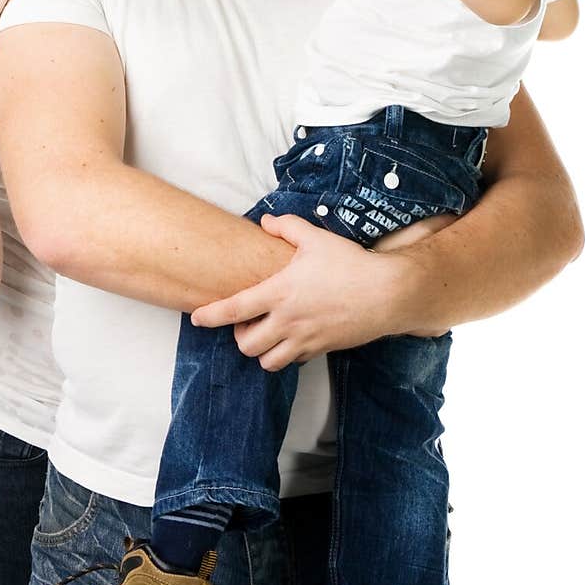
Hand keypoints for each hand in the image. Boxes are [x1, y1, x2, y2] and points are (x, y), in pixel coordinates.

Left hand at [190, 213, 417, 371]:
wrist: (387, 293)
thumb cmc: (350, 264)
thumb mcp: (316, 238)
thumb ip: (286, 227)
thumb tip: (265, 222)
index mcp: (279, 293)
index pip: (233, 310)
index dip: (210, 316)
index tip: (197, 318)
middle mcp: (287, 321)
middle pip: (246, 346)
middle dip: (240, 337)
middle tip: (246, 322)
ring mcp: (305, 339)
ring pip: (268, 362)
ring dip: (262, 351)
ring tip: (267, 334)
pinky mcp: (322, 349)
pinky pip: (294, 361)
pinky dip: (288, 354)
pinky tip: (294, 337)